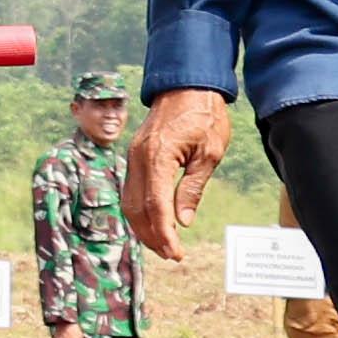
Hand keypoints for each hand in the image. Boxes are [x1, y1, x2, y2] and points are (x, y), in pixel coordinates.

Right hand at [127, 89, 231, 260]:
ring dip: (144, 226)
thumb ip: (193, 188)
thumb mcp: (209, 153)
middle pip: (136, 209)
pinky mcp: (135, 155)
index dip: (165, 234)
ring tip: (164, 243)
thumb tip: (183, 221)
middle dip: (152, 236)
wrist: (187, 83)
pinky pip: (132, 190)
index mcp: (157, 157)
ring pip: (129, 202)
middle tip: (172, 254)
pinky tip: (156, 221)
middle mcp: (138, 158)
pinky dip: (141, 211)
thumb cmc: (204, 114)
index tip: (177, 253)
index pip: (156, 206)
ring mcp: (133, 156)